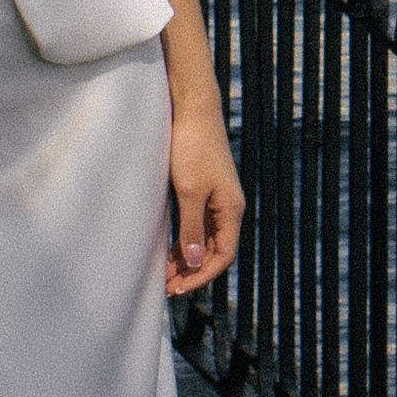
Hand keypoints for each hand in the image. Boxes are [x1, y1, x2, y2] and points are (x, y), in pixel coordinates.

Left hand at [165, 98, 242, 298]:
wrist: (192, 108)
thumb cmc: (192, 147)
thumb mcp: (189, 191)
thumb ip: (191, 228)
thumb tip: (194, 263)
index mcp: (231, 209)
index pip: (222, 255)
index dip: (202, 275)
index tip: (178, 288)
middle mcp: (228, 207)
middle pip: (214, 250)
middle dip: (192, 271)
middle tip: (167, 287)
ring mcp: (217, 198)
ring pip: (204, 239)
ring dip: (187, 258)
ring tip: (164, 275)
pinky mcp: (204, 189)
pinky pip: (197, 225)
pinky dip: (184, 240)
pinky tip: (168, 251)